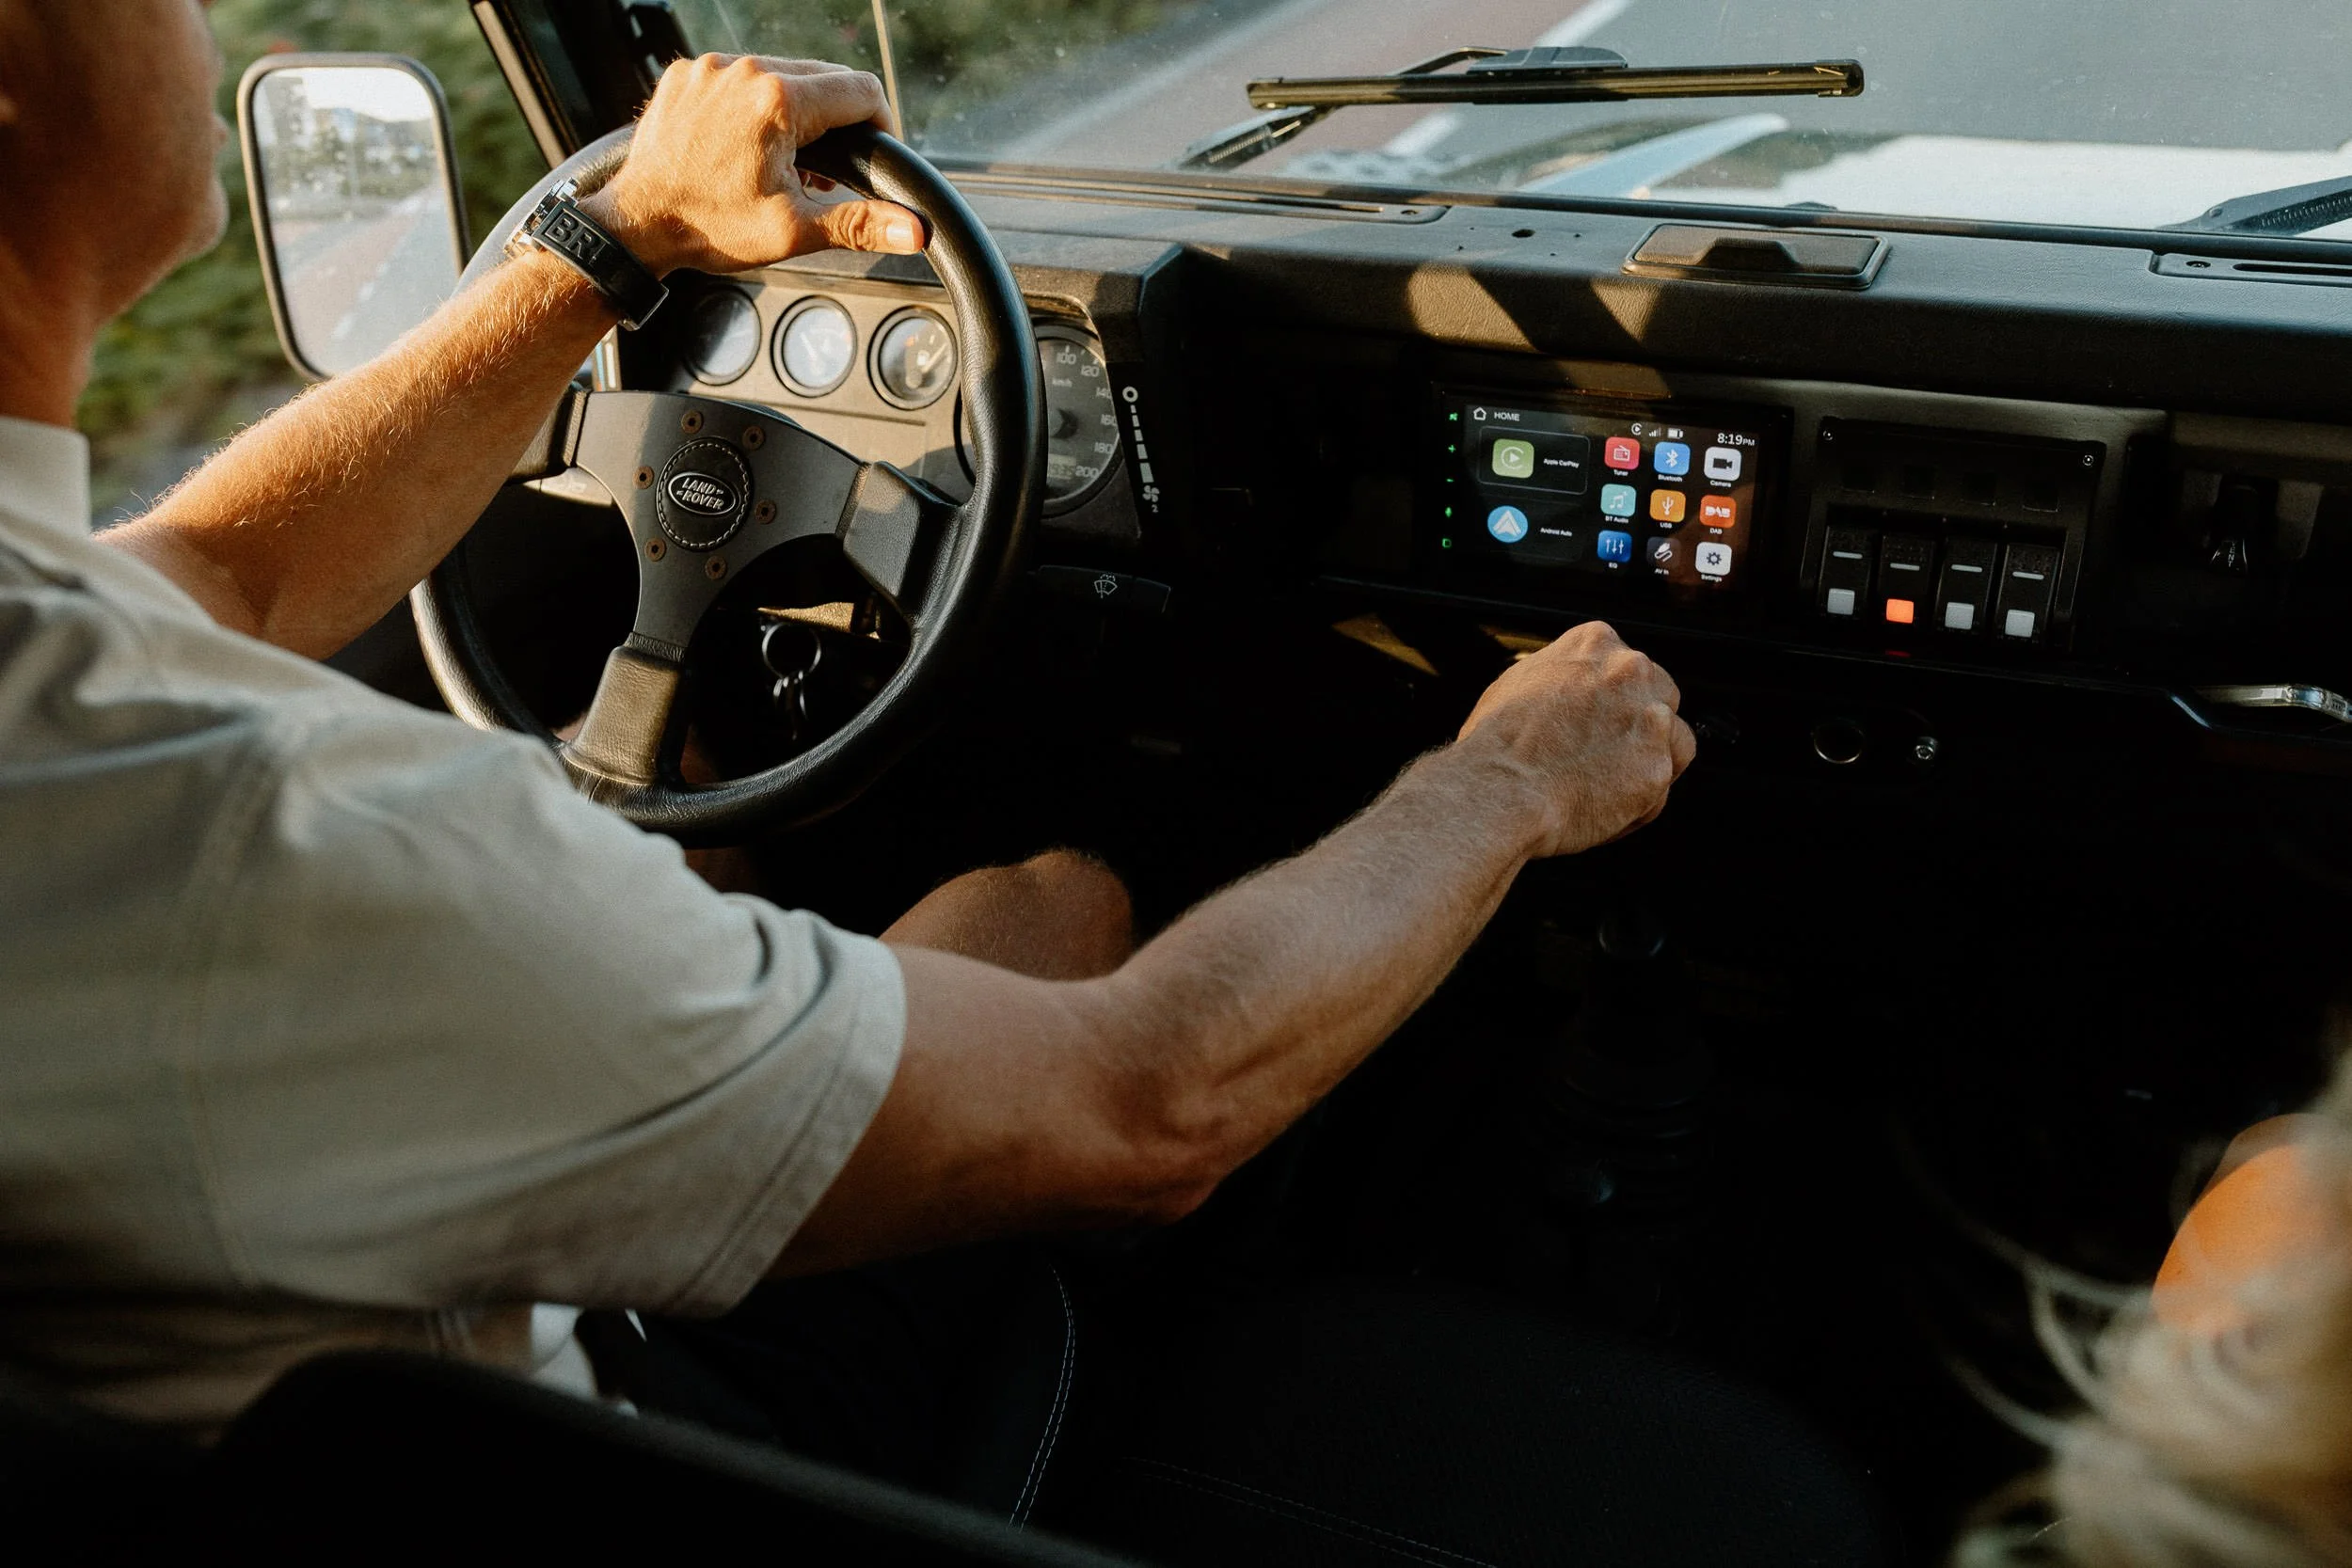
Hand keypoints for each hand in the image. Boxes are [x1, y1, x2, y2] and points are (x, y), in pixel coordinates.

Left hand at [577, 55, 924, 275]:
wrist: (636, 224)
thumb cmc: (708, 226)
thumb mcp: (793, 230)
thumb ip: (859, 224)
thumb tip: (912, 229)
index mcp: (779, 102)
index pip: (861, 92)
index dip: (880, 126)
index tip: (872, 155)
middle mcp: (745, 72)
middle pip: (823, 79)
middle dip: (835, 123)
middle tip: (823, 171)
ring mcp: (712, 69)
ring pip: (782, 75)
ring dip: (795, 113)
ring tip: (783, 162)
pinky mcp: (688, 74)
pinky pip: (740, 77)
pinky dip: (753, 106)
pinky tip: (745, 146)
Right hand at [1453, 621, 1695, 858]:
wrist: (1495, 789)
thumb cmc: (1494, 744)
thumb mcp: (1520, 682)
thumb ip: (1562, 678)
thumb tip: (1572, 690)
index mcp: (1596, 643)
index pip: (1629, 668)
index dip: (1616, 702)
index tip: (1599, 725)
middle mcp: (1630, 670)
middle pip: (1663, 697)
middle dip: (1642, 728)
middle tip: (1605, 759)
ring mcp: (1649, 718)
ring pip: (1676, 743)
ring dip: (1649, 766)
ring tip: (1604, 790)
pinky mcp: (1657, 767)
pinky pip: (1659, 793)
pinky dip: (1638, 807)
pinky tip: (1600, 812)